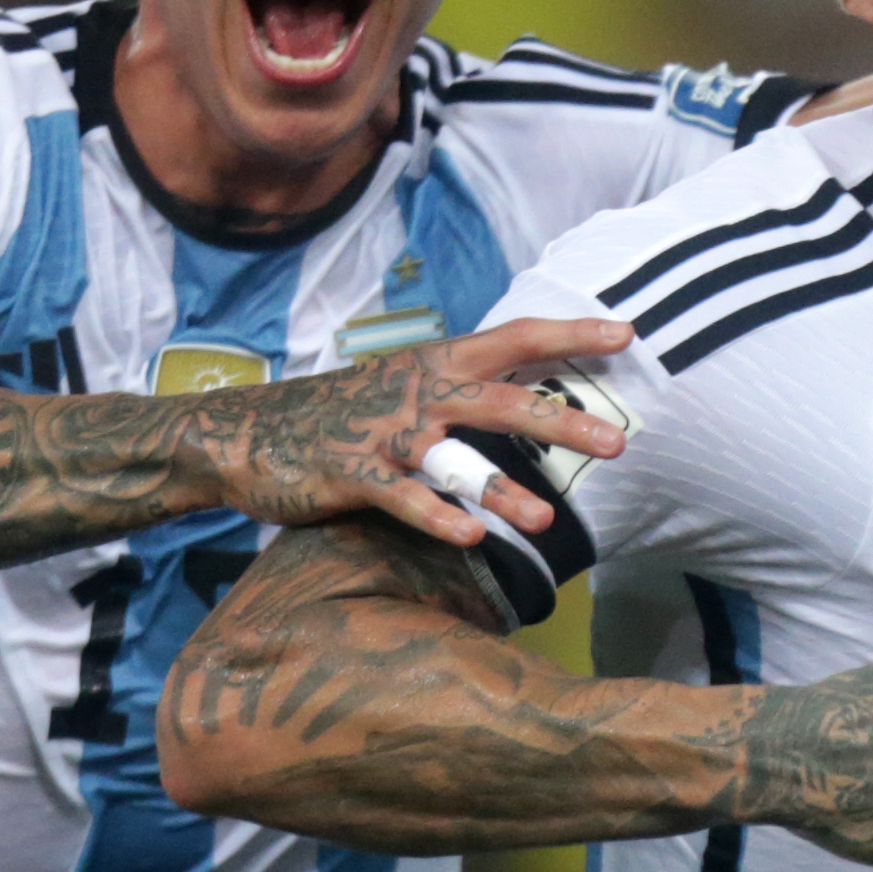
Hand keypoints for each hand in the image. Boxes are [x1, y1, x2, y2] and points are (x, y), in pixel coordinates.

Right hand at [194, 314, 635, 549]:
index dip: (569, 335)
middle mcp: (417, 392)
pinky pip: (400, 498)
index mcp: (436, 364)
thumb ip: (464, 394)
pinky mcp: (350, 474)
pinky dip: (433, 516)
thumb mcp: (406, 390)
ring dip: (503, 487)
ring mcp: (383, 434)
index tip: (626, 334)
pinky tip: (470, 536)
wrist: (246, 434)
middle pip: (500, 400)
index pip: (515, 340)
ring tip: (548, 518)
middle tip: (618, 442)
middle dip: (561, 420)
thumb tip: (535, 401)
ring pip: (454, 457)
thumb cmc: (341, 416)